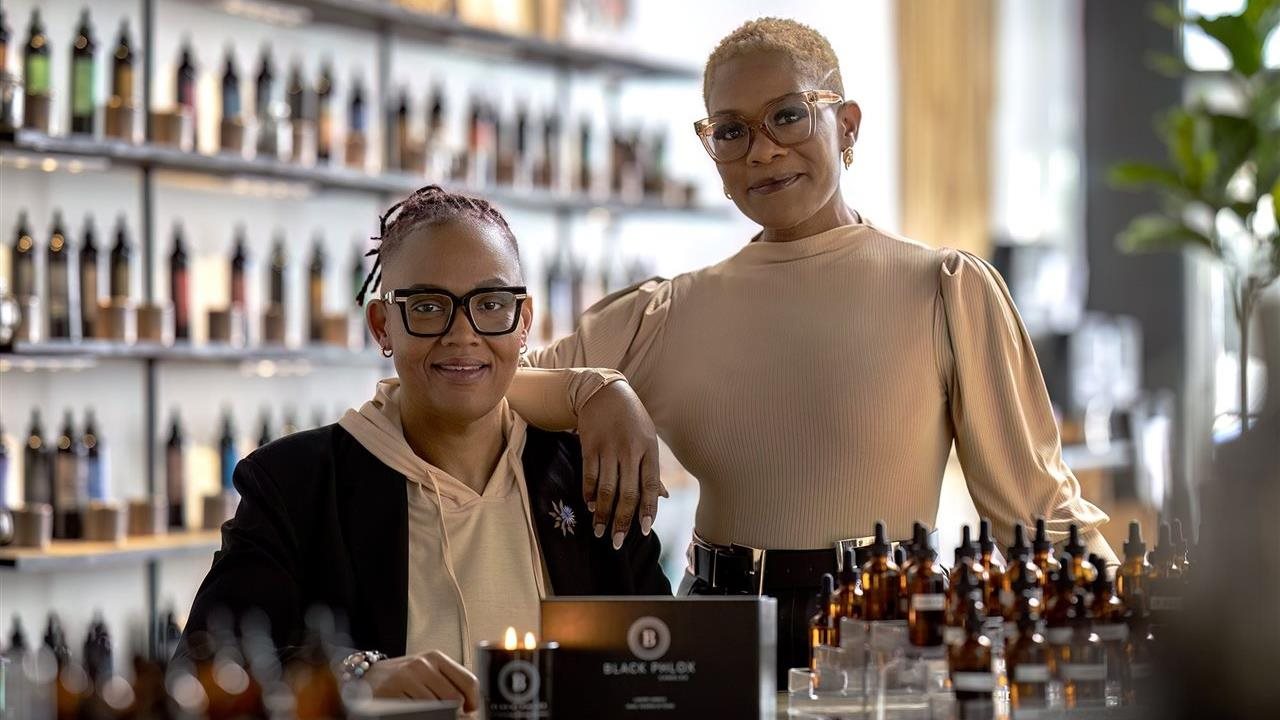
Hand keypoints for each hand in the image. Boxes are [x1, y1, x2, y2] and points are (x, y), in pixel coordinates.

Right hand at [363, 650, 478, 711]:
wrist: (367, 677)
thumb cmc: (402, 677)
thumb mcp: (427, 672)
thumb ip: (447, 683)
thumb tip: (468, 706)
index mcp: (436, 658)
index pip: (468, 680)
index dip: (473, 701)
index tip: (470, 711)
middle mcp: (422, 664)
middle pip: (454, 697)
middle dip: (454, 712)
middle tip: (447, 715)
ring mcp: (406, 677)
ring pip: (436, 707)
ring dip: (435, 715)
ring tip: (427, 713)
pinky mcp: (392, 691)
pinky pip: (415, 712)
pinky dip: (417, 715)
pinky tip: (412, 712)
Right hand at [577, 381, 667, 548]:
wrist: (606, 392)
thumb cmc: (632, 420)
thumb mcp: (649, 439)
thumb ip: (653, 470)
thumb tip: (664, 498)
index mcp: (649, 450)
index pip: (650, 486)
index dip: (648, 510)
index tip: (643, 531)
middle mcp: (630, 450)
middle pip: (627, 492)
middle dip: (621, 520)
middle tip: (615, 542)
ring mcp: (609, 448)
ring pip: (606, 488)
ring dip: (602, 512)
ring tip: (599, 531)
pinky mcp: (590, 445)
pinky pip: (589, 475)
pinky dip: (589, 493)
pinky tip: (589, 506)